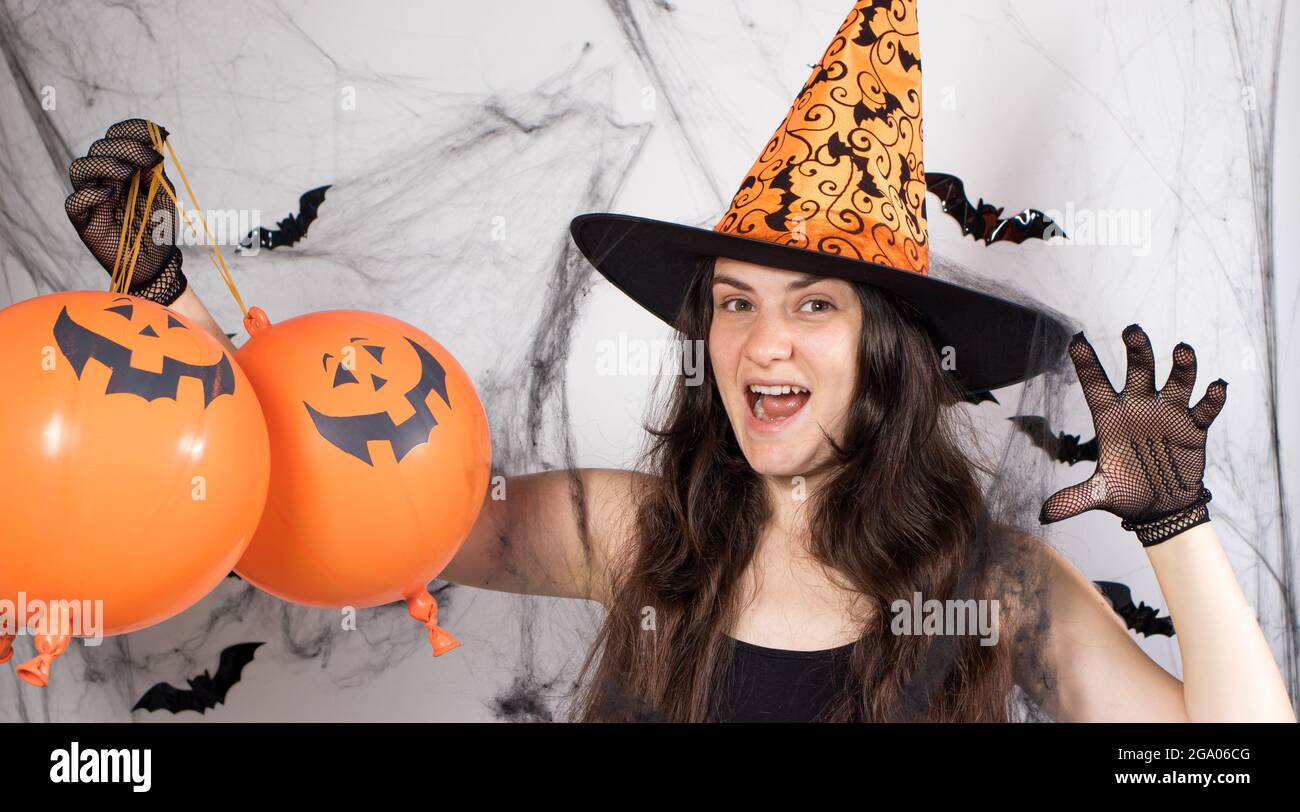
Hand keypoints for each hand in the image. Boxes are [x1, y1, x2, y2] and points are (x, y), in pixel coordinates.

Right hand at [65, 118, 187, 304]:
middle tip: (153, 160)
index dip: (134, 129)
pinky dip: (90, 194)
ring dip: (106, 164)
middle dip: (127, 147)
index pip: (117, 137)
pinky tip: (110, 194)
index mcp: (122, 167)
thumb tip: (153, 143)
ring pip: (80, 168)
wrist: (156, 261)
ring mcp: (91, 198)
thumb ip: (155, 171)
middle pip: (99, 148)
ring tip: (131, 173)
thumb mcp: (163, 195)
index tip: (160, 133)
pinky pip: (74, 201)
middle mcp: (103, 178)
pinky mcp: (84, 220)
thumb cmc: (159, 226)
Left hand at [1039, 324, 1226, 544]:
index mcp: (1110, 417)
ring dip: (1181, 366)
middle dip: (1137, 350)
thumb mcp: (1099, 495)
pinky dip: (1212, 398)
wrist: (1161, 508)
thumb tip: (1044, 514)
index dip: (1086, 363)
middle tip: (1132, 331)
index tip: (1076, 340)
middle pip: (1139, 371)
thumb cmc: (1126, 492)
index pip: (1096, 385)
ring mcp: (1169, 414)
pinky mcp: (1194, 427)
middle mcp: (1139, 407)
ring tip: (1182, 350)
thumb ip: (1073, 499)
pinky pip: (1205, 408)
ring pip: (1176, 381)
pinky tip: (1216, 387)